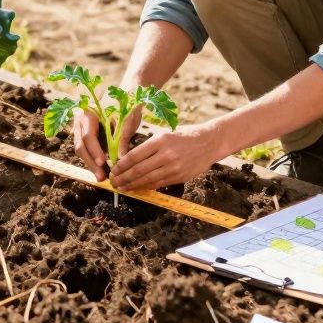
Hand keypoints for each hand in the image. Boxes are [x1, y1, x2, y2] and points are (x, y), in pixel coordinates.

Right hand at [72, 106, 141, 181]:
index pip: (88, 135)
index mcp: (89, 114)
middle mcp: (80, 122)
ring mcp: (80, 130)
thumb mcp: (125, 120)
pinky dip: (93, 161)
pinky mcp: (85, 138)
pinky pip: (86, 151)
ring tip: (103, 177)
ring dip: (92, 165)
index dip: (95, 150)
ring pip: (82, 151)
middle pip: (81, 146)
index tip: (103, 162)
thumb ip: (122, 139)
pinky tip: (102, 171)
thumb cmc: (125, 105)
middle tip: (101, 177)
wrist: (124, 96)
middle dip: (91, 163)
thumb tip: (121, 159)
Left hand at [110, 120, 228, 190]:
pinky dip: (146, 187)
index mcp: (160, 141)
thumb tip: (129, 159)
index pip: (135, 156)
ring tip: (122, 187)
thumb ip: (149, 147)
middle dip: (123, 177)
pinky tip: (137, 188)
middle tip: (113, 182)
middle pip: (138, 170)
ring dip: (132, 185)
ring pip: (147, 179)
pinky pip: (158, 184)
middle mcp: (166, 155)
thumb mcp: (165, 134)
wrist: (209, 142)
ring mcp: (174, 167)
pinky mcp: (179, 177)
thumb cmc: (184, 136)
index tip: (113, 170)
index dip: (121, 165)